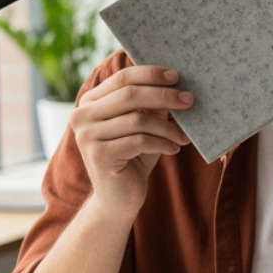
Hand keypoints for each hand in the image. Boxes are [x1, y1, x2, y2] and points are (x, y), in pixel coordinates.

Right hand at [70, 65, 193, 219]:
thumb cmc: (134, 157)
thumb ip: (151, 106)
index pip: (122, 78)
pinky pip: (139, 141)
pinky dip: (162, 143)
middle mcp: (82, 115)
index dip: (151, 74)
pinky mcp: (99, 155)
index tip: (177, 76)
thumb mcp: (143, 126)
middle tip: (190, 100)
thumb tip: (175, 85)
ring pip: (138, 119)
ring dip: (168, 127)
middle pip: (130, 95)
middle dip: (164, 95)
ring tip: (184, 136)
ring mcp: (87, 135)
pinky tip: (174, 149)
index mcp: (91, 101)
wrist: (118, 198)